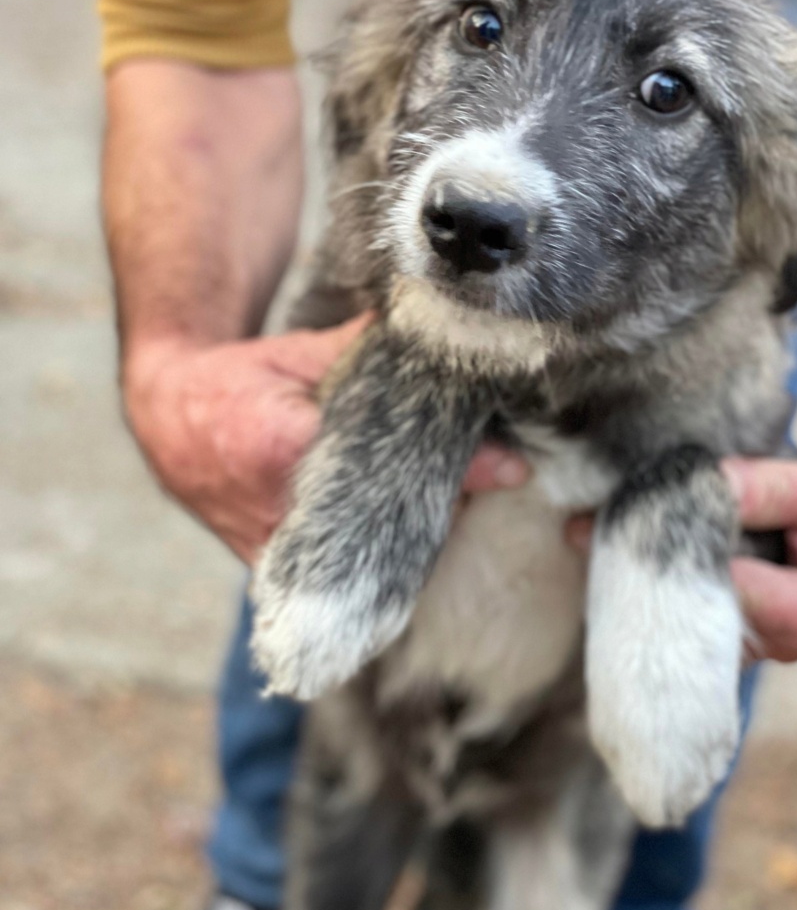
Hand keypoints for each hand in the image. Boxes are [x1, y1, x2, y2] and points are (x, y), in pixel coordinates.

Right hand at [124, 318, 530, 564]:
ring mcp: (275, 554)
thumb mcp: (297, 353)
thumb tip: (443, 332)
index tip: (512, 466)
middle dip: (453, 504)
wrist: (171, 421)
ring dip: (427, 535)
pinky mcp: (275, 575)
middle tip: (508, 477)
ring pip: (374, 558)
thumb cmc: (235, 380)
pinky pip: (348, 577)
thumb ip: (364, 351)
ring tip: (479, 503)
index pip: (391, 468)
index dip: (458, 471)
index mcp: (284, 448)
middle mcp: (279, 514)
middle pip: (391, 522)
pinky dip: (391, 557)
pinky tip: (432, 535)